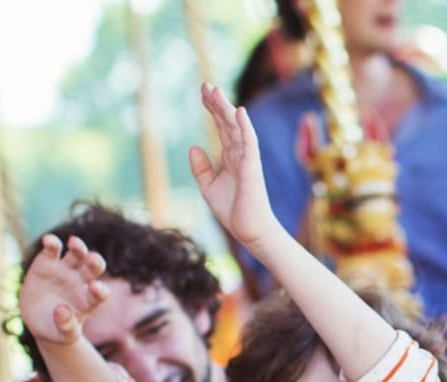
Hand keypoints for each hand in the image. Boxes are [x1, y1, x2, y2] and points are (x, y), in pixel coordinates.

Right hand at [17, 234, 109, 348]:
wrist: (39, 321)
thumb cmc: (57, 330)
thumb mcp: (63, 334)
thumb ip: (66, 325)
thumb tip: (62, 310)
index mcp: (89, 300)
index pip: (100, 293)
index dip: (100, 290)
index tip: (95, 288)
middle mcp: (80, 282)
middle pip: (93, 267)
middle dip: (95, 261)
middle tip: (92, 259)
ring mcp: (64, 271)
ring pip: (76, 254)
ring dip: (78, 247)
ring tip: (74, 243)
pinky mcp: (47, 263)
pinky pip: (52, 250)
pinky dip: (51, 243)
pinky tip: (48, 240)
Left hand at [191, 82, 283, 249]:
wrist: (249, 231)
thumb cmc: (233, 212)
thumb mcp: (209, 188)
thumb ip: (201, 168)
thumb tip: (193, 147)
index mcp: (230, 157)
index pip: (221, 127)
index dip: (212, 109)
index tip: (203, 93)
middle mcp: (240, 154)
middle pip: (228, 122)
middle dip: (217, 103)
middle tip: (206, 85)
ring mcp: (247, 158)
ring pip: (236, 127)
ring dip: (226, 109)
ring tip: (215, 91)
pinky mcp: (252, 167)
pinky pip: (250, 142)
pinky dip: (245, 126)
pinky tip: (238, 111)